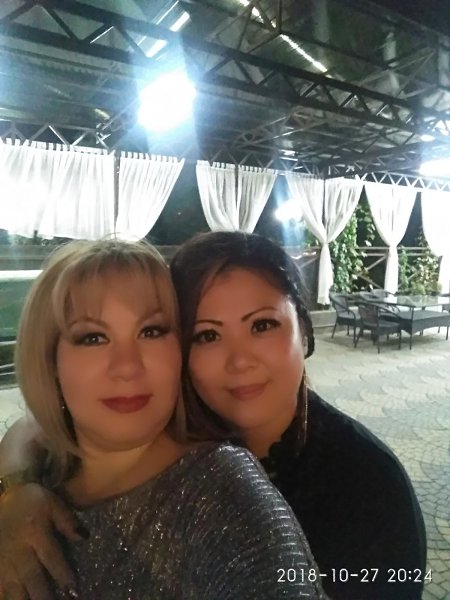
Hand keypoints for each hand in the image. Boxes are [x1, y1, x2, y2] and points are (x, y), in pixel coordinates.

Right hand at [0, 484, 82, 599]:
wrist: (5, 494)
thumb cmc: (33, 501)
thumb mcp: (53, 504)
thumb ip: (68, 521)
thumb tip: (85, 538)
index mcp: (35, 533)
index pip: (51, 557)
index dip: (62, 575)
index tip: (73, 591)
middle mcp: (19, 549)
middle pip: (32, 577)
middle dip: (42, 595)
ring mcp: (4, 559)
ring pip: (12, 586)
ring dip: (23, 599)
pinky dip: (5, 595)